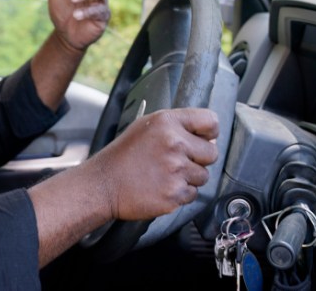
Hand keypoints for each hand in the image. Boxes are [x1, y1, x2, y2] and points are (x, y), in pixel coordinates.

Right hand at [91, 108, 219, 220]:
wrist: (104, 184)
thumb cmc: (124, 156)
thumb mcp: (147, 127)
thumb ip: (177, 126)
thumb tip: (209, 139)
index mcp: (168, 122)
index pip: (210, 122)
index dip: (209, 132)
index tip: (204, 139)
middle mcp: (174, 144)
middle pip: (212, 153)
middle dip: (199, 159)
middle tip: (177, 161)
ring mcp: (175, 170)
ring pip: (203, 176)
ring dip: (189, 178)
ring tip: (165, 175)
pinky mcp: (175, 193)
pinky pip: (192, 194)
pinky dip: (180, 193)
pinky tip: (162, 186)